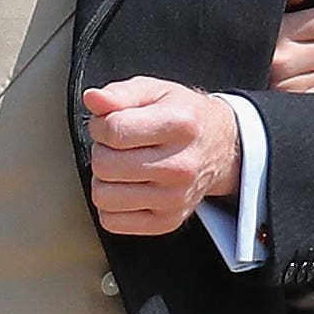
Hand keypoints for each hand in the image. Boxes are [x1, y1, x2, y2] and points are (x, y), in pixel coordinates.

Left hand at [83, 77, 239, 235]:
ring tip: (123, 165)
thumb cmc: (183, 116)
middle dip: (103, 150)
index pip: (113, 131)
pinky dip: (111, 205)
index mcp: (179, 125)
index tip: (109, 123)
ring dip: (105, 179)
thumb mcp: (155, 91)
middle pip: (105, 165)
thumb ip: (120, 93)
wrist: (220, 147)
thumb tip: (93, 99)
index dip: (100, 125)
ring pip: (103, 197)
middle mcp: (180, 166)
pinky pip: (112, 221)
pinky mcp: (166, 221)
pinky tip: (127, 187)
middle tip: (119, 145)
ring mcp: (174, 198)